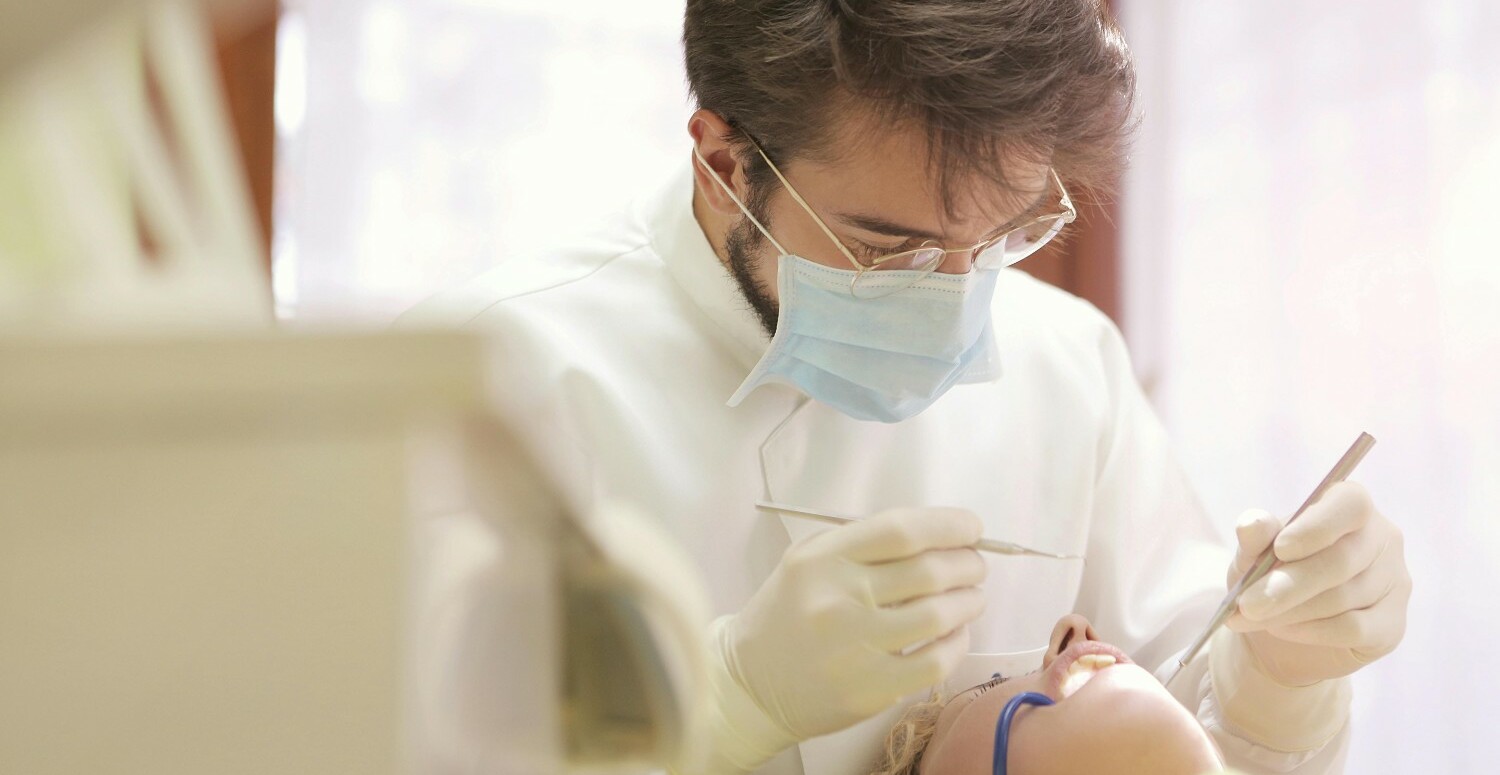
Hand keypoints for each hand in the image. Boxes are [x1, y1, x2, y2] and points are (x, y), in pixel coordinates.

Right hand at [722, 507, 986, 740]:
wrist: (750, 682)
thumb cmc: (787, 612)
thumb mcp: (808, 561)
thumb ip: (863, 544)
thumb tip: (938, 537)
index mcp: (823, 559)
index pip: (901, 531)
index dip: (949, 525)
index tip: (972, 528)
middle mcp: (839, 599)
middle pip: (928, 571)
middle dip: (968, 564)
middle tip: (975, 565)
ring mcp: (855, 647)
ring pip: (939, 615)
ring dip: (970, 601)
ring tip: (972, 597)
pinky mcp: (870, 689)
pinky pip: (935, 662)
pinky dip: (958, 643)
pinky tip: (956, 633)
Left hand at [1225, 481, 1411, 685]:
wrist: (1278, 629)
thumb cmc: (1268, 575)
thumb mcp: (1251, 555)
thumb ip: (1254, 538)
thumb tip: (1252, 524)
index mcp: (1350, 506)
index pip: (1351, 505)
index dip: (1317, 526)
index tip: (1280, 548)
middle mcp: (1383, 539)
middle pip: (1342, 560)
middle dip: (1289, 585)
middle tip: (1247, 604)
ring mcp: (1395, 583)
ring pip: (1344, 598)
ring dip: (1291, 611)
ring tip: (1254, 616)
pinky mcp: (1392, 625)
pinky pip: (1354, 629)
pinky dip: (1311, 631)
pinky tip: (1284, 629)